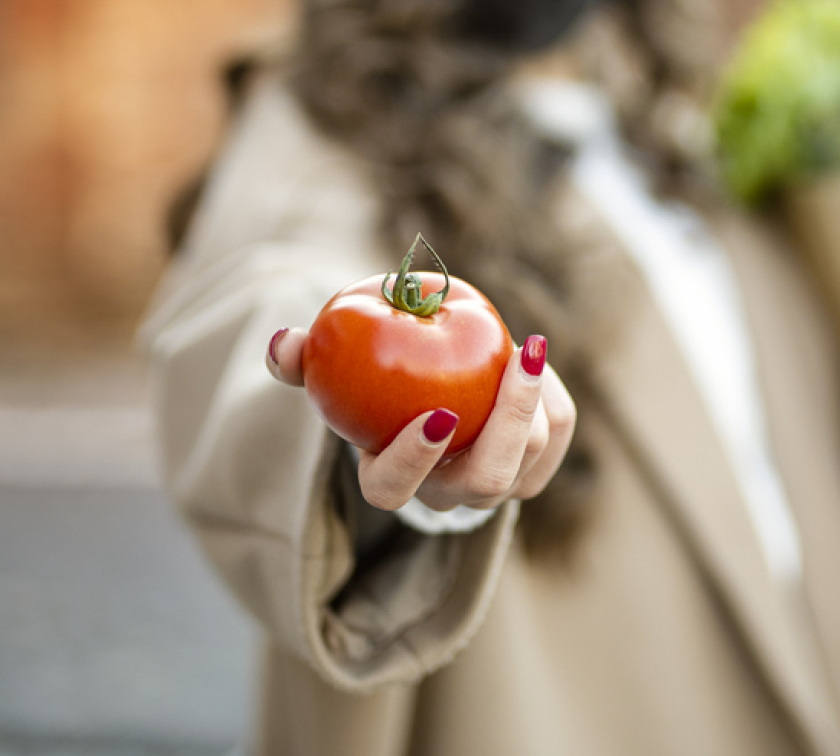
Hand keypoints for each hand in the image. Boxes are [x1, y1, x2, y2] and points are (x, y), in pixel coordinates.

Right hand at [267, 329, 576, 512]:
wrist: (426, 398)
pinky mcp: (536, 467)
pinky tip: (533, 357)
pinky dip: (551, 394)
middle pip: (485, 483)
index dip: (412, 460)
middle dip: (508, 422)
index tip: (436, 413)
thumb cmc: (372, 380)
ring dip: (532, 399)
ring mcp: (496, 488)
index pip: (393, 491)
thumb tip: (281, 344)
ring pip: (530, 459)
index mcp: (390, 479)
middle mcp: (447, 495)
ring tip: (522, 346)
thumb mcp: (331, 368)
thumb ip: (301, 359)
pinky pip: (558, 432)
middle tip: (516, 356)